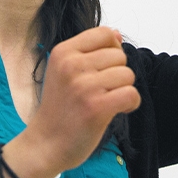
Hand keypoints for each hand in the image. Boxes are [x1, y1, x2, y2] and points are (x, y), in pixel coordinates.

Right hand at [11, 27, 139, 177]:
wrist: (45, 144)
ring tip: (106, 101)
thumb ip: (90, 51)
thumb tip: (117, 35)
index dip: (112, 50)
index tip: (102, 69)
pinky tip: (117, 110)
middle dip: (117, 73)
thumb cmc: (60, 109)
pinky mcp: (96, 107)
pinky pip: (131, 94)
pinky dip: (131, 104)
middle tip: (100, 91)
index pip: (104, 34)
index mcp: (63, 52)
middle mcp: (72, 65)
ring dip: (123, 90)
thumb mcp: (64, 71)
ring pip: (128, 75)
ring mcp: (83, 86)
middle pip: (119, 56)